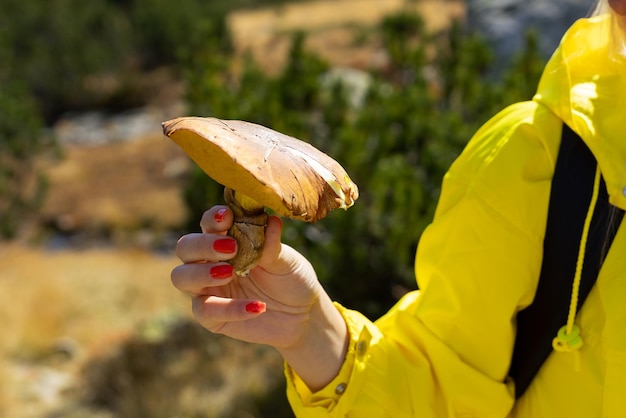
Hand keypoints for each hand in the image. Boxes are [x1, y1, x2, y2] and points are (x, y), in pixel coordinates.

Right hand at [171, 205, 319, 348]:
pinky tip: (258, 307)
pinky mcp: (212, 317)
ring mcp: (208, 289)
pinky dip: (230, 308)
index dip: (213, 218)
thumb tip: (271, 221)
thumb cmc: (290, 279)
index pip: (208, 223)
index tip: (227, 216)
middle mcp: (210, 262)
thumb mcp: (287, 261)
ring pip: (181, 277)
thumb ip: (272, 245)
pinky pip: (206, 311)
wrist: (303, 313)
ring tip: (229, 272)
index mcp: (226, 240)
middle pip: (185, 248)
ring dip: (201, 273)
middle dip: (202, 245)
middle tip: (230, 247)